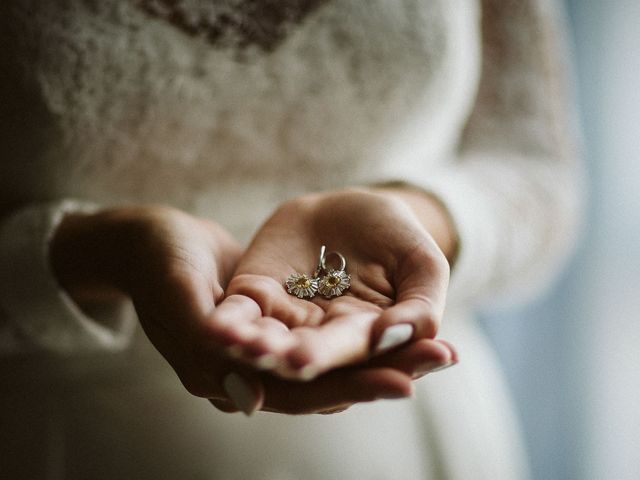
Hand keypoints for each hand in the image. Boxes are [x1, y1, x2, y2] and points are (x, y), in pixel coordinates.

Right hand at [50, 204, 455, 414]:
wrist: (153, 240)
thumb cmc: (159, 262)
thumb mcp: (175, 293)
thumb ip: (203, 346)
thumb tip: (247, 400)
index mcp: (225, 377)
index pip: (300, 392)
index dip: (352, 386)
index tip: (405, 381)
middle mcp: (255, 375)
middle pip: (333, 380)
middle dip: (386, 370)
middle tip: (441, 359)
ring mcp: (271, 348)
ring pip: (339, 359)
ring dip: (388, 352)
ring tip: (439, 346)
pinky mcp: (282, 320)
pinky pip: (330, 329)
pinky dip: (369, 329)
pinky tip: (406, 321)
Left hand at [205, 188, 452, 379]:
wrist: (350, 206)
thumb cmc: (395, 238)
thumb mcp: (422, 265)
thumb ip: (420, 305)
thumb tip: (397, 336)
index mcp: (366, 339)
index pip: (370, 360)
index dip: (375, 372)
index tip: (386, 377)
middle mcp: (321, 339)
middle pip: (314, 357)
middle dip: (306, 358)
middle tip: (299, 360)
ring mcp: (284, 320)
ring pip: (269, 344)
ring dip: (259, 350)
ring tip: (252, 348)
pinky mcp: (252, 296)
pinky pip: (237, 317)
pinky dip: (228, 325)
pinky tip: (217, 331)